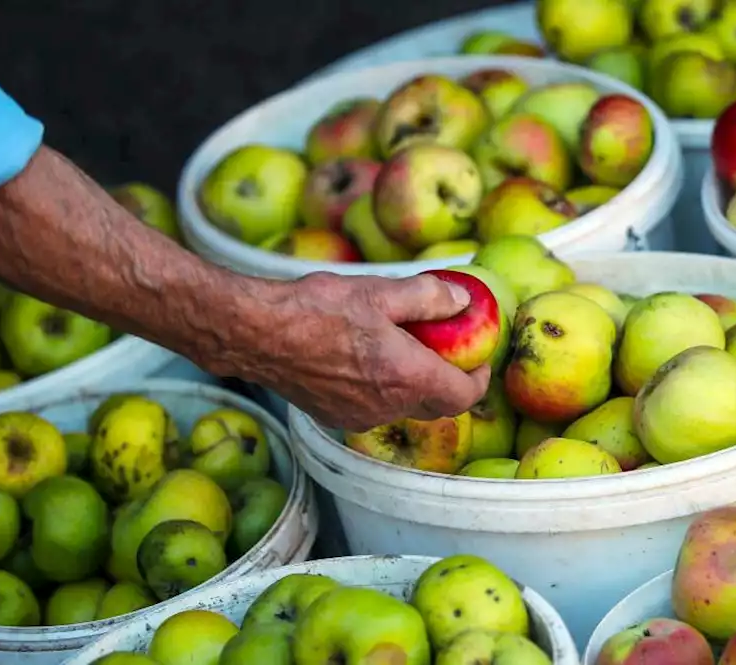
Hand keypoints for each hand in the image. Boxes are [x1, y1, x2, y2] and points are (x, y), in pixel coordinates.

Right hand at [244, 271, 490, 430]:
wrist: (254, 333)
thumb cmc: (315, 309)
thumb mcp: (380, 291)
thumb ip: (429, 297)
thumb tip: (463, 301)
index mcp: (406, 377)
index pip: (463, 396)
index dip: (479, 380)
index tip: (480, 359)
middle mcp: (386, 406)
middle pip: (436, 406)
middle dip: (449, 381)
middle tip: (449, 350)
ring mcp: (358, 416)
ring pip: (404, 406)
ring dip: (414, 383)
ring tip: (404, 346)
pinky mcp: (334, 415)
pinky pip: (374, 406)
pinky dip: (384, 387)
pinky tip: (367, 356)